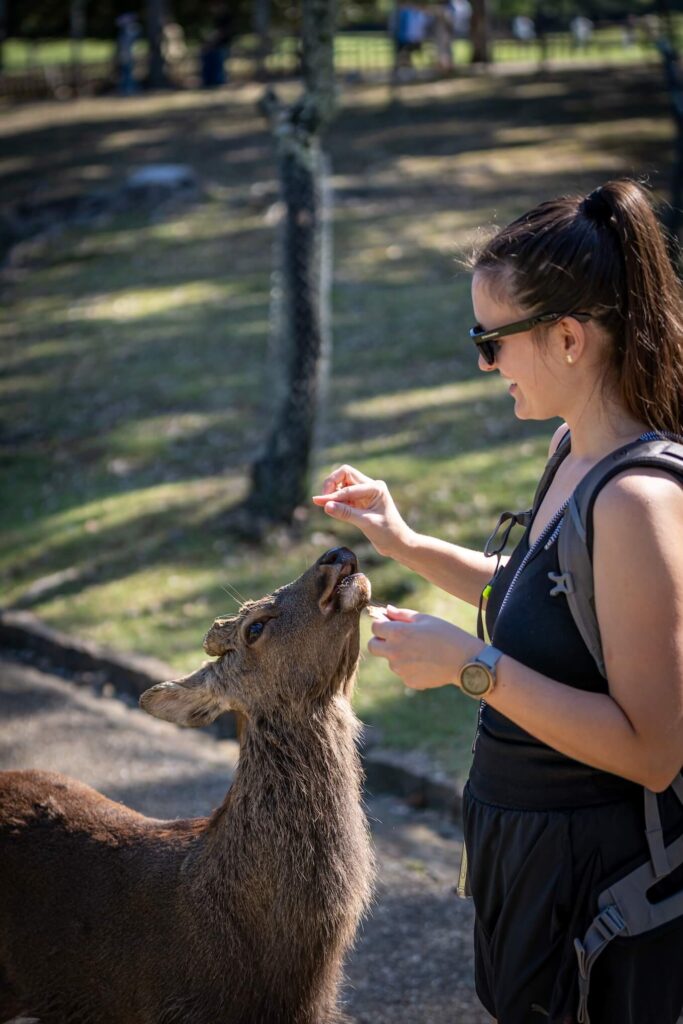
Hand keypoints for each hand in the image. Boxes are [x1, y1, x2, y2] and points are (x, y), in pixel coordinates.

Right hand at [311, 465, 411, 558]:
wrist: (398, 543)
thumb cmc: (388, 533)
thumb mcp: (366, 523)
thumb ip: (346, 513)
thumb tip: (326, 505)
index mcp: (375, 488)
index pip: (348, 487)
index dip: (333, 495)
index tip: (318, 502)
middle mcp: (370, 486)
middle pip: (344, 474)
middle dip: (331, 484)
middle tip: (322, 499)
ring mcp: (365, 492)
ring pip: (343, 483)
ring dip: (333, 492)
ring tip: (326, 505)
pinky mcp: (360, 501)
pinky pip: (344, 495)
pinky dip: (336, 500)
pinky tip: (332, 509)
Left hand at [367, 605, 482, 689]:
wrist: (465, 661)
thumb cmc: (447, 635)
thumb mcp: (425, 619)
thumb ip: (402, 615)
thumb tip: (386, 610)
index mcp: (398, 633)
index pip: (375, 627)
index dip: (382, 624)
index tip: (391, 624)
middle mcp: (395, 652)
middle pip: (373, 646)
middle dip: (380, 641)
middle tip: (396, 639)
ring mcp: (401, 669)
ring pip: (389, 660)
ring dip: (397, 654)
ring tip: (421, 651)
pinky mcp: (409, 681)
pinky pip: (403, 672)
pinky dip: (410, 668)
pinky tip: (427, 663)